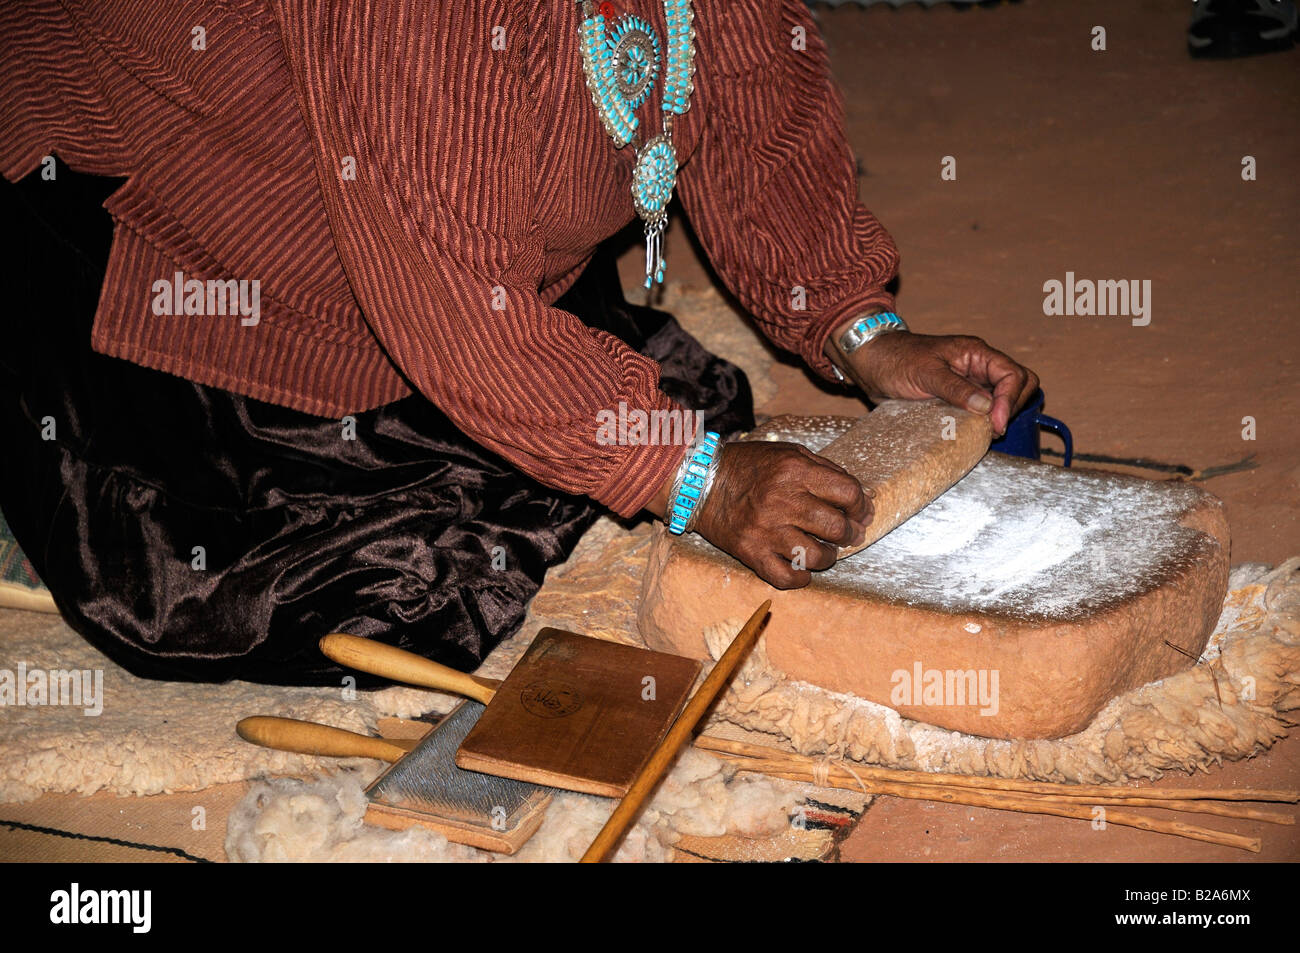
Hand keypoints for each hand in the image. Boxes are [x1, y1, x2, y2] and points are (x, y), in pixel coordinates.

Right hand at [690, 441, 871, 588]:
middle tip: (846, 534)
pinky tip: (803, 568)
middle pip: (836, 527)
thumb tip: (860, 498)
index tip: (859, 512)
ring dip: (829, 557)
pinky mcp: (751, 552)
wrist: (702, 483)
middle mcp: (782, 500)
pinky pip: (786, 577)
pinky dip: (801, 577)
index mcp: (795, 471)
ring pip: (817, 556)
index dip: (861, 505)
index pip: (848, 493)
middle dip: (849, 533)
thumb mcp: (790, 453)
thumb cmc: (751, 467)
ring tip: (825, 551)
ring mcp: (766, 530)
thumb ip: (826, 471)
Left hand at [834, 331, 1038, 435]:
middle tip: (994, 429)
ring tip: (987, 433)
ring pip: (1003, 398)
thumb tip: (987, 407)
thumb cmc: (896, 360)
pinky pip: (983, 409)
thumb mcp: (925, 373)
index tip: (996, 423)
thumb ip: (956, 388)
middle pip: (1018, 385)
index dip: (1010, 400)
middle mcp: (978, 367)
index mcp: (976, 353)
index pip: (1012, 374)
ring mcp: (970, 383)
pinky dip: (985, 421)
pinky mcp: (959, 398)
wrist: (872, 364)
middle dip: (1013, 407)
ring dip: (1001, 415)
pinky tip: (975, 433)